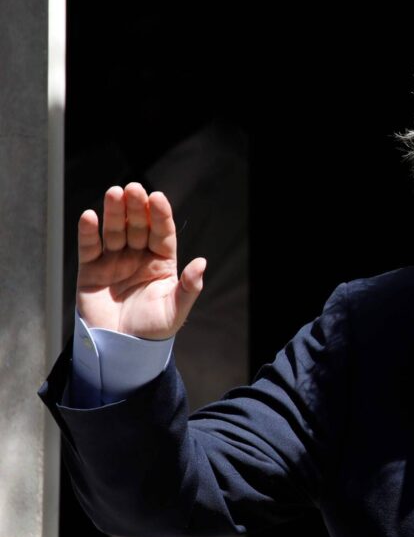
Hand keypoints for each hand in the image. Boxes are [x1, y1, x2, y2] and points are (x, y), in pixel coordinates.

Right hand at [77, 183, 205, 338]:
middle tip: (133, 188)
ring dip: (113, 212)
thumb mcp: (175, 311)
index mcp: (162, 263)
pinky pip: (89, 247)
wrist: (120, 348)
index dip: (160, 215)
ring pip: (114, 230)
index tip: (158, 198)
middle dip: (136, 207)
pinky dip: (88, 232)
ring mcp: (114, 261)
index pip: (162, 233)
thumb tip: (202, 263)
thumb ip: (188, 288)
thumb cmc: (152, 330)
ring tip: (114, 193)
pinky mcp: (91, 269)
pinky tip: (90, 216)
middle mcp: (138, 257)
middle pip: (138, 226)